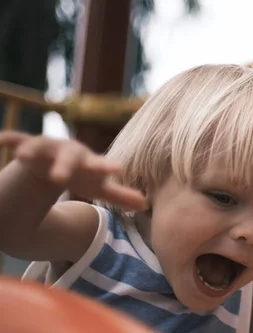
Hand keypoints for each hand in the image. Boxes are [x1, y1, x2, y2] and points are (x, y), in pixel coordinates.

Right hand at [0, 131, 146, 210]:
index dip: (108, 167)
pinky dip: (10, 139)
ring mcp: (48, 148)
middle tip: (60, 178)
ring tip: (22, 155)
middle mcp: (69, 152)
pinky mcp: (28, 146)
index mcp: (89, 162)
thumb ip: (120, 195)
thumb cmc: (82, 175)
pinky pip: (18, 140)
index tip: (119, 169)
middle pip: (68, 157)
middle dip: (64, 166)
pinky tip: (1, 140)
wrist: (57, 161)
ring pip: (40, 147)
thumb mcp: (99, 187)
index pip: (100, 165)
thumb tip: (147, 204)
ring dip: (32, 150)